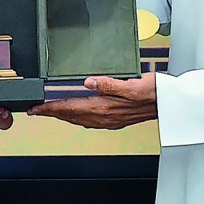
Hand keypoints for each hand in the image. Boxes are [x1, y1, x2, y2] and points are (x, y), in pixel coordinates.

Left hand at [26, 72, 157, 129]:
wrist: (168, 104)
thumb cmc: (153, 92)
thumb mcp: (131, 83)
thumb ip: (108, 84)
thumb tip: (89, 82)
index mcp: (105, 107)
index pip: (70, 108)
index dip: (50, 108)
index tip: (35, 109)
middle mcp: (104, 116)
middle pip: (70, 116)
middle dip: (51, 113)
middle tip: (36, 111)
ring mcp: (109, 120)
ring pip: (78, 120)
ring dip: (63, 116)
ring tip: (51, 112)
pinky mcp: (114, 120)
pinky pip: (88, 121)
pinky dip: (76, 118)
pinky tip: (76, 114)